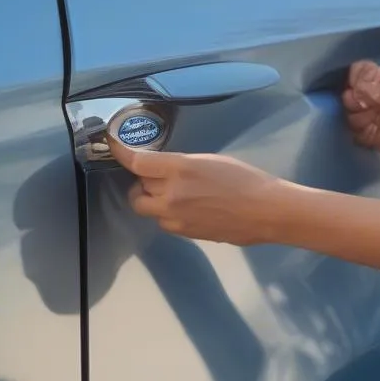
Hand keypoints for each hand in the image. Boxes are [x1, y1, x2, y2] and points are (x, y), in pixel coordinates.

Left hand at [109, 137, 276, 244]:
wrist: (265, 211)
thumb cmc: (245, 179)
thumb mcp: (211, 161)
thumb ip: (182, 165)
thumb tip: (162, 170)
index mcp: (181, 168)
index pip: (137, 162)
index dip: (121, 153)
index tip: (114, 147)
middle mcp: (171, 194)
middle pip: (138, 187)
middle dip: (143, 180)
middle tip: (157, 175)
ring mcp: (174, 217)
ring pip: (146, 207)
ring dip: (152, 198)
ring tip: (172, 193)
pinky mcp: (182, 233)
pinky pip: (162, 220)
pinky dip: (166, 212)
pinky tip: (187, 208)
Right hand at [342, 61, 379, 177]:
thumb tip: (358, 85)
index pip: (368, 71)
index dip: (358, 77)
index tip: (355, 88)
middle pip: (355, 91)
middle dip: (353, 99)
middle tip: (361, 108)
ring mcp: (377, 117)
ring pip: (352, 111)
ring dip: (355, 118)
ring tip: (368, 124)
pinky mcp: (373, 134)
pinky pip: (355, 130)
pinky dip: (357, 133)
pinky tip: (367, 136)